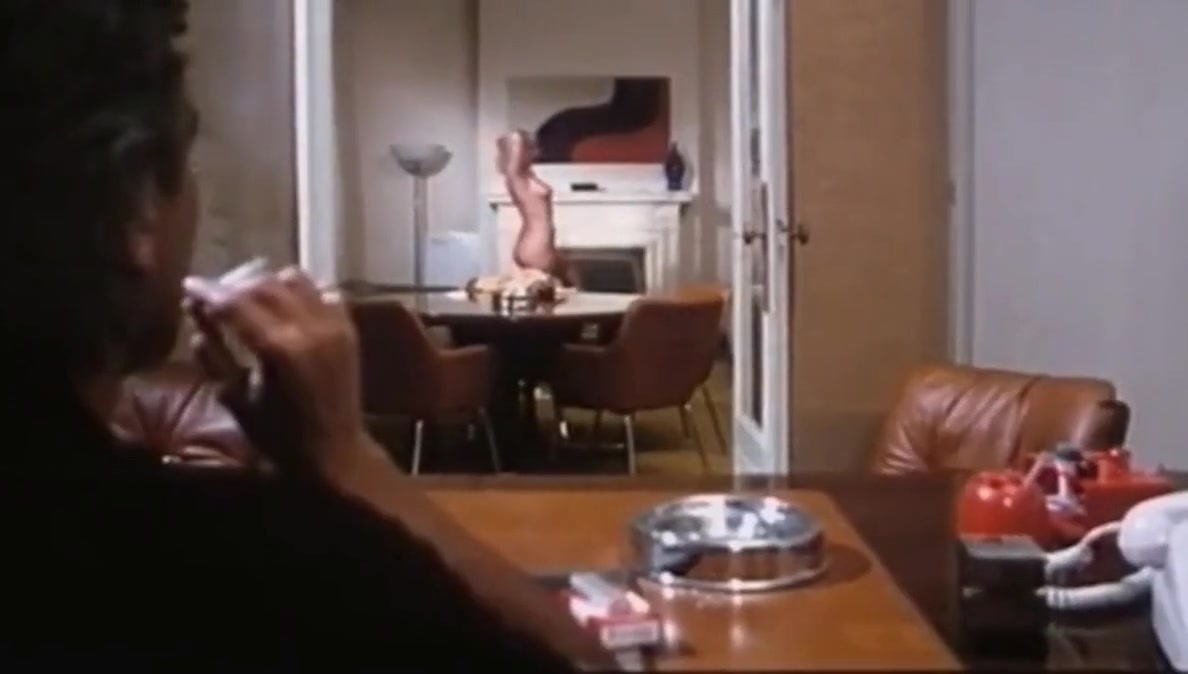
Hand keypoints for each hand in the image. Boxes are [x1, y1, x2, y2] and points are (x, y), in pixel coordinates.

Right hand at [182, 266, 369, 472]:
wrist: (335, 452)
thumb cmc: (278, 436)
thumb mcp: (235, 397)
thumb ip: (213, 353)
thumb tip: (194, 312)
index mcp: (279, 349)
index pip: (234, 303)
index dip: (207, 290)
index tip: (188, 283)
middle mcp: (310, 328)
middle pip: (263, 284)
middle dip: (232, 284)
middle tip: (212, 293)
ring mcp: (334, 325)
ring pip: (295, 280)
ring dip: (267, 282)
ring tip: (248, 296)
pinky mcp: (349, 329)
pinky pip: (324, 292)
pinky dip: (302, 291)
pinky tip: (286, 305)